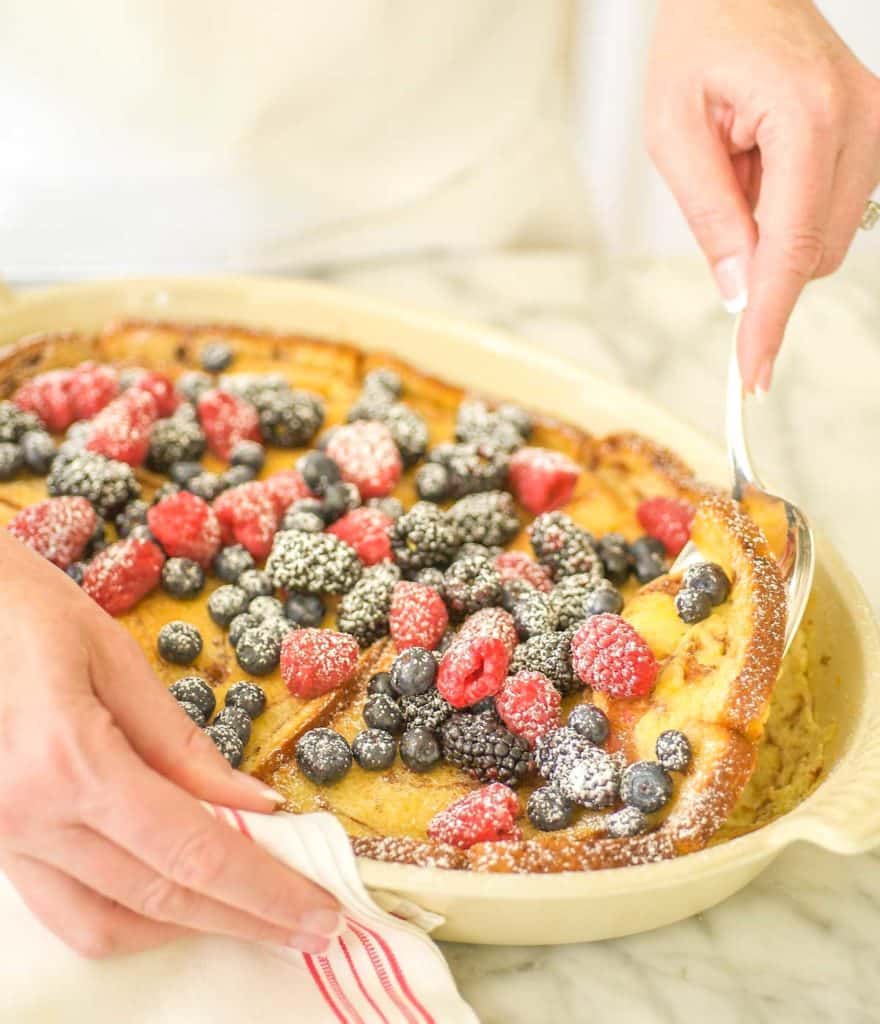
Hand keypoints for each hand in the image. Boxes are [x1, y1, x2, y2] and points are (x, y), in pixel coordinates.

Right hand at [0, 533, 340, 957]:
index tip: (320, 911)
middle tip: (310, 923)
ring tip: (251, 911)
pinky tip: (176, 896)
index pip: (192, 851)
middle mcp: (27, 818)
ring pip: (105, 924)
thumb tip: (254, 805)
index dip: (264, 889)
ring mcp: (1, 840)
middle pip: (159, 896)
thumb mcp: (113, 658)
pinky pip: (66, 906)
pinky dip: (130, 914)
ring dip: (187, 927)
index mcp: (66, 762)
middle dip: (245, 918)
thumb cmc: (22, 611)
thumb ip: (181, 744)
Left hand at [646, 0, 879, 389]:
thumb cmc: (699, 41)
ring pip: (825, 238)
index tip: (753, 373)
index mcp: (806, 117)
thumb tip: (738, 292)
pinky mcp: (875, 130)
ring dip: (773, 227)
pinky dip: (790, 208)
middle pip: (813, 253)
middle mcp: (859, 122)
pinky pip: (833, 208)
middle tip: (720, 188)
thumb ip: (710, 216)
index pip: (791, 249)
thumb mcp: (673, 132)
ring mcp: (876, 124)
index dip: (770, 320)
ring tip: (741, 160)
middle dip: (759, 255)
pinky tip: (765, 161)